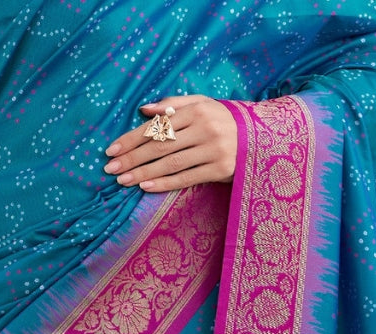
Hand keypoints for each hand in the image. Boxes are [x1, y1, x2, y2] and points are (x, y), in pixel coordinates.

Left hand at [105, 95, 236, 192]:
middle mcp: (205, 128)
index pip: (157, 126)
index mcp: (197, 110)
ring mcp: (214, 150)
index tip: (112, 150)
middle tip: (111, 169)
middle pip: (160, 145)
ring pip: (171, 163)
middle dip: (133, 158)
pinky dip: (165, 183)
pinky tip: (146, 187)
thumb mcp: (203, 105)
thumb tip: (143, 110)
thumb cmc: (226, 121)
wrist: (263, 138)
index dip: (132, 138)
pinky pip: (187, 178)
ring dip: (144, 173)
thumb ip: (174, 105)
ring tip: (124, 180)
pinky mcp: (221, 170)